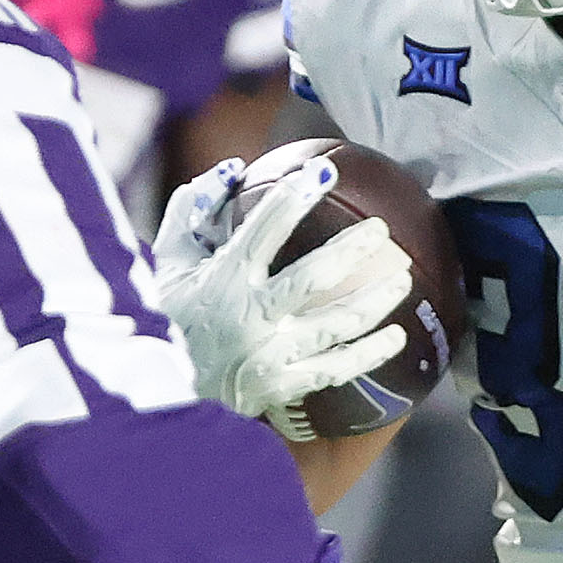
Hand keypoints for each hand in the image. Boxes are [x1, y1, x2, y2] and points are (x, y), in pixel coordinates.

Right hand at [149, 157, 415, 420]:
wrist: (159, 392)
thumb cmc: (167, 318)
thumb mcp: (168, 262)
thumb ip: (192, 213)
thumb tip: (229, 171)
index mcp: (223, 279)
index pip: (264, 230)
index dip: (294, 198)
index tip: (324, 172)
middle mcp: (251, 316)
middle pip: (314, 276)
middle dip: (353, 249)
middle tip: (381, 230)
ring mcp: (271, 354)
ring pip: (336, 324)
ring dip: (376, 300)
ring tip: (402, 278)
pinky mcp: (283, 386)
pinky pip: (336, 369)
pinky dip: (370, 353)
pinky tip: (398, 337)